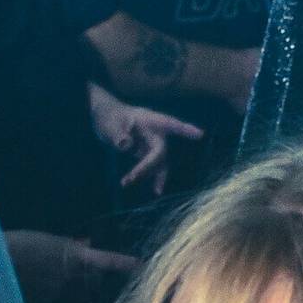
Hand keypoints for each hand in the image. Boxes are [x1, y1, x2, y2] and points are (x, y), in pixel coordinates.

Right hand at [7, 229, 138, 302]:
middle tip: (91, 271)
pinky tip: (43, 283)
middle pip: (94, 281)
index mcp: (74, 256)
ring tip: (63, 276)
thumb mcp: (48, 240)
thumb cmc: (20, 243)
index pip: (106, 261)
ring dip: (78, 286)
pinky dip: (58, 292)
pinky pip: (60, 298)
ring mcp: (59, 292)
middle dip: (95, 278)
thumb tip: (87, 243)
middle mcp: (71, 277)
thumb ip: (71, 245)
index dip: (123, 263)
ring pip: (78, 292)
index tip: (140, 265)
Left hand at [86, 84, 203, 192]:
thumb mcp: (110, 123)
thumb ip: (117, 134)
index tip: (200, 135)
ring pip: (158, 161)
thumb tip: (126, 145)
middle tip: (130, 178)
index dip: (185, 130)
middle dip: (149, 166)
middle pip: (160, 151)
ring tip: (133, 185)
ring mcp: (150, 143)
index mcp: (149, 120)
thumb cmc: (108, 114)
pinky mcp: (145, 152)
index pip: (170, 124)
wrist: (102, 117)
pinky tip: (148, 188)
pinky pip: (152, 166)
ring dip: (150, 174)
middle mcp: (154, 132)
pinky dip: (149, 176)